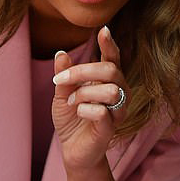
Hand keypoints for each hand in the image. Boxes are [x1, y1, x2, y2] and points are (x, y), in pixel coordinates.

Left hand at [52, 26, 129, 169]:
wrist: (72, 149)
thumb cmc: (72, 119)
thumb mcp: (62, 93)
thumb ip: (64, 75)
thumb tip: (62, 53)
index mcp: (108, 81)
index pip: (113, 58)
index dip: (110, 44)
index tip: (104, 30)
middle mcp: (119, 93)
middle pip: (111, 70)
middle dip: (83, 71)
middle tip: (61, 80)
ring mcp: (118, 111)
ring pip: (110, 90)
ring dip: (84, 93)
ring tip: (72, 102)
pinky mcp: (112, 128)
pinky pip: (102, 112)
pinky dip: (85, 109)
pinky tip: (79, 113)